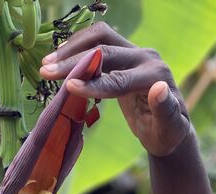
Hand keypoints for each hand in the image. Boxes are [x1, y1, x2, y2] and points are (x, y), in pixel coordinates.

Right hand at [40, 22, 191, 156]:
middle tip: (45, 72)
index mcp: (155, 75)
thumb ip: (166, 110)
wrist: (168, 126)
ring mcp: (134, 52)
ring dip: (72, 47)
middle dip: (74, 61)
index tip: (68, 87)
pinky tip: (59, 60)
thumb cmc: (168, 133)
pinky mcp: (123, 53)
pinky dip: (77, 47)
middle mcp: (145, 57)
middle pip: (106, 49)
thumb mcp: (170, 129)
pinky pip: (98, 42)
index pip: (119, 77)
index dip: (93, 82)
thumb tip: (159, 89)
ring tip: (46, 64)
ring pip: (100, 37)